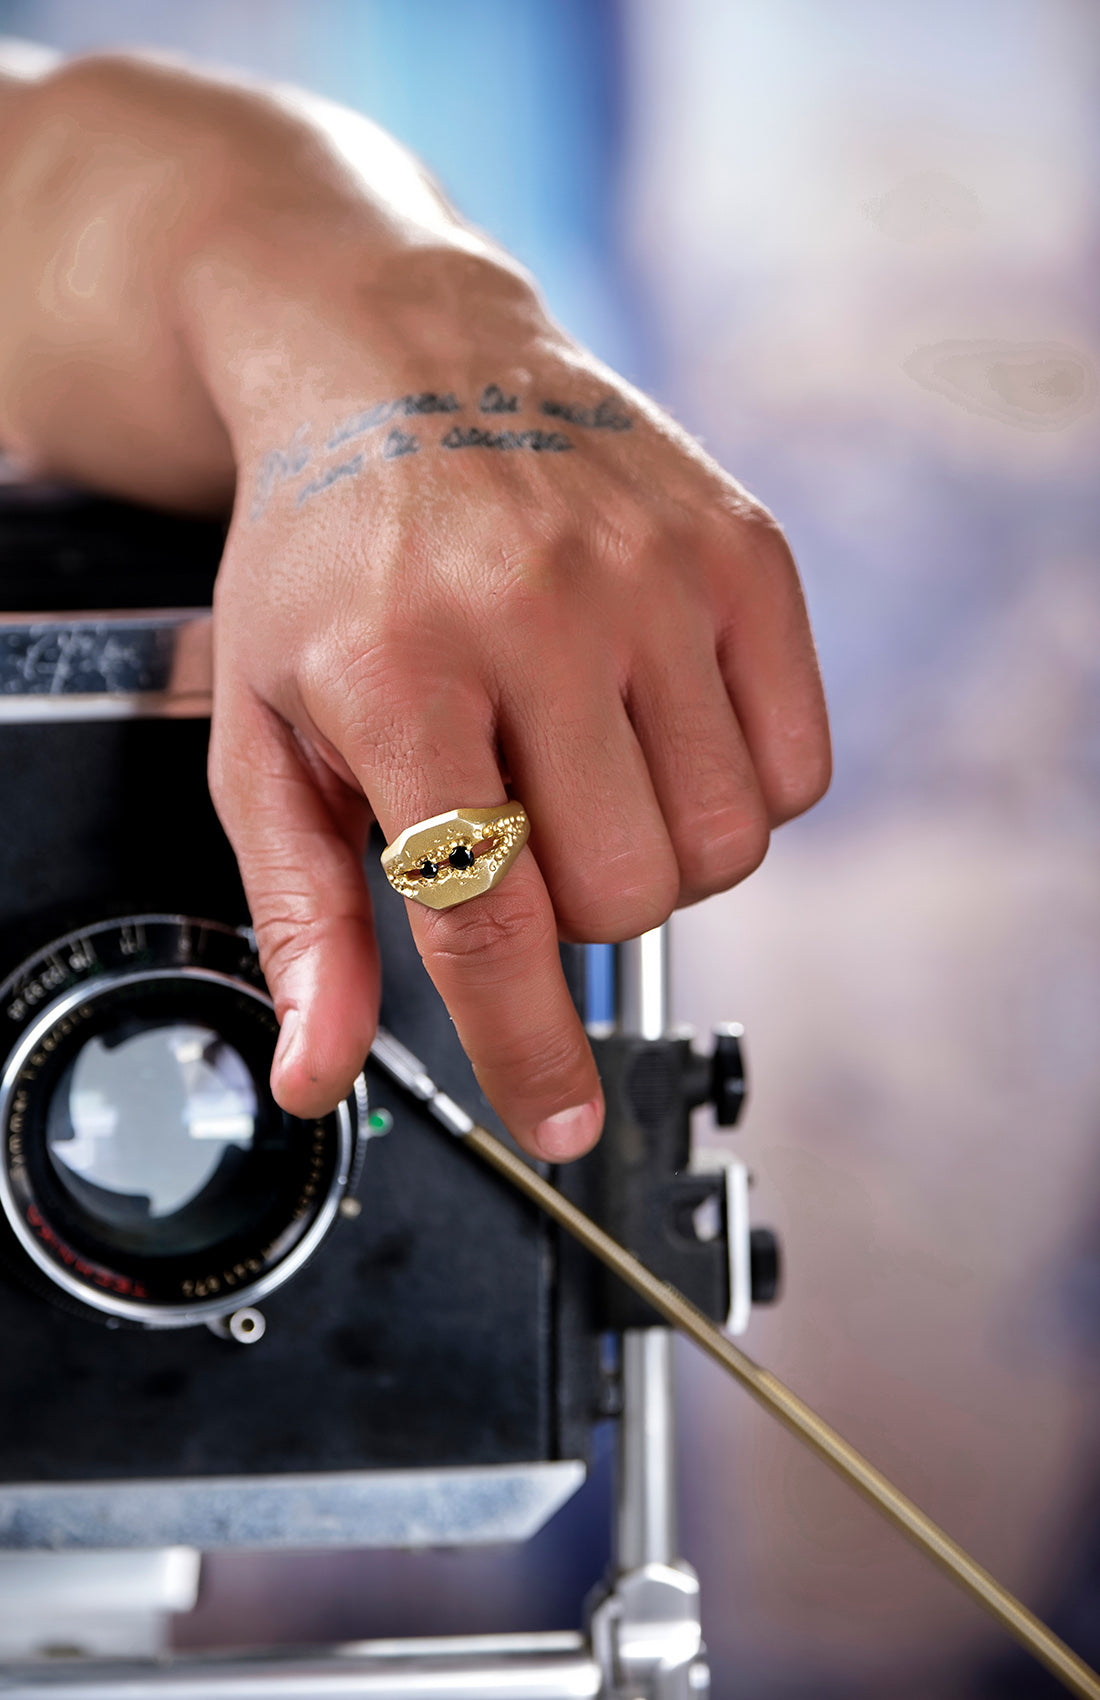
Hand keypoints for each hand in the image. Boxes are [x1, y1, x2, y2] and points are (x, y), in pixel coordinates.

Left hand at [205, 251, 829, 1160]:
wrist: (401, 363)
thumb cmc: (325, 562)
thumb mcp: (266, 733)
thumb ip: (301, 915)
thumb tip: (321, 1071)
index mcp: (397, 671)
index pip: (486, 918)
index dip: (525, 1048)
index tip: (558, 1119)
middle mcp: (539, 613)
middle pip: (624, 895)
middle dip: (569, 907)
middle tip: (519, 825)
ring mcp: (658, 575)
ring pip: (722, 847)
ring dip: (654, 854)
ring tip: (585, 772)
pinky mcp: (745, 553)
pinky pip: (797, 768)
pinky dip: (737, 792)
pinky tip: (659, 731)